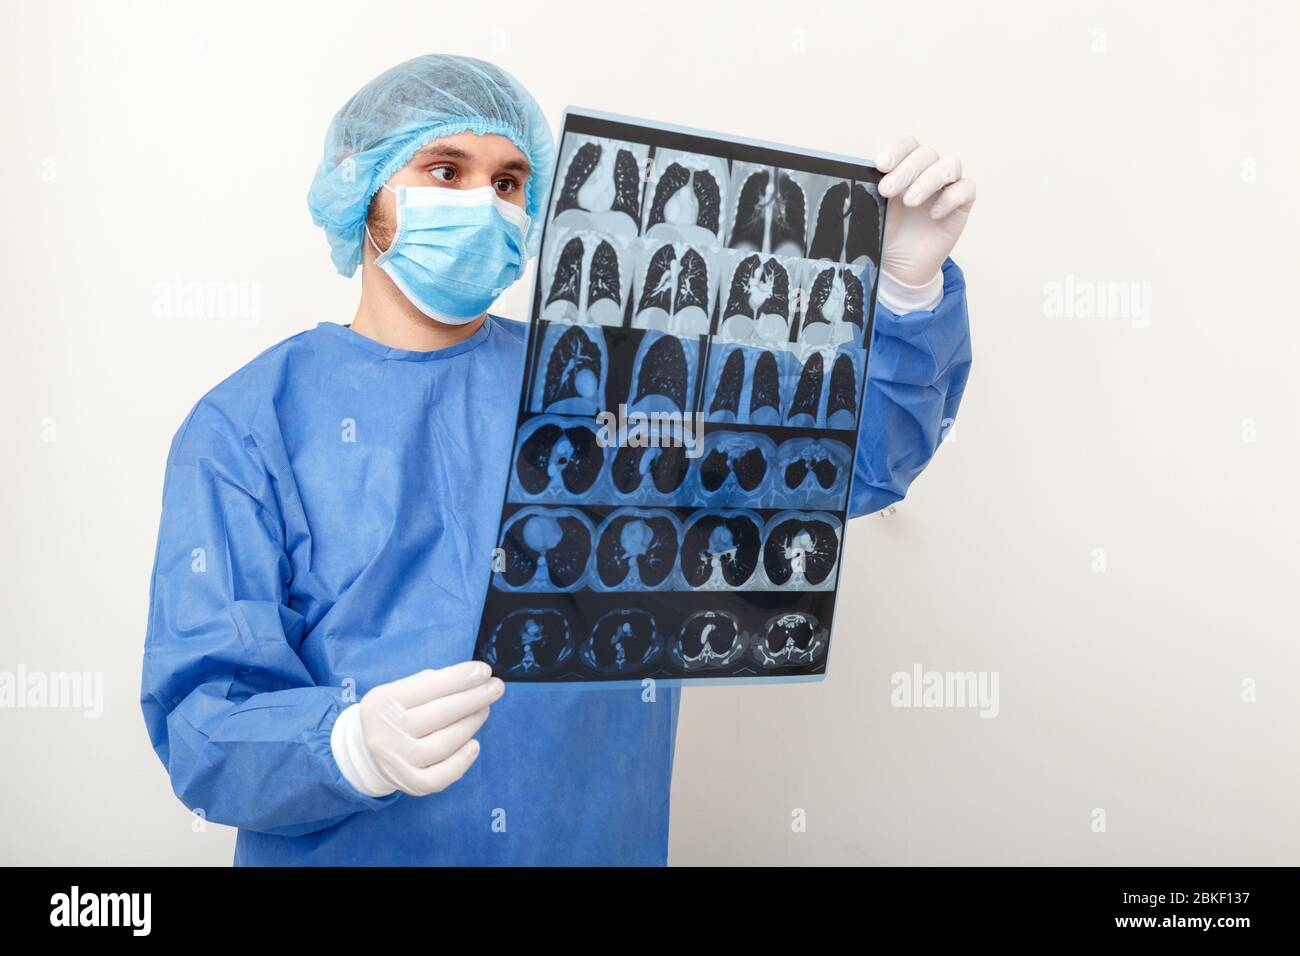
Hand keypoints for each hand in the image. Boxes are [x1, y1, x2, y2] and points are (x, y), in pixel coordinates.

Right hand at [332, 661, 502, 796]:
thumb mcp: (400, 691)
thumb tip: (472, 677)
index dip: (459, 678)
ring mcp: (396, 761)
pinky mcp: (409, 783)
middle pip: (439, 714)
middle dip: (473, 698)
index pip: (427, 687)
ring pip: (444, 744)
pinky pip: (441, 776)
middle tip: (495, 688)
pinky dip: (462, 762)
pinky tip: (474, 745)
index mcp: (382, 703)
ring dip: (471, 724)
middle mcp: (385, 732)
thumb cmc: (395, 712)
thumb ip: (431, 683)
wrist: (366, 749)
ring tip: (484, 709)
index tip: (484, 671)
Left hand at [876, 136, 975, 286]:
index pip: (907, 145)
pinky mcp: (962, 203)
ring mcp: (946, 185)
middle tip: (886, 191)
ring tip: (910, 202)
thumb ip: (870, 190)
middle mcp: (927, 171)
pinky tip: (933, 215)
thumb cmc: (885, 232)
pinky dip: (950, 198)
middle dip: (906, 170)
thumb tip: (864, 174)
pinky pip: (966, 188)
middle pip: (926, 153)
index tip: (880, 165)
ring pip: (950, 164)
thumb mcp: (871, 210)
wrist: (897, 265)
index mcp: (904, 166)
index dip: (896, 151)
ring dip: (928, 180)